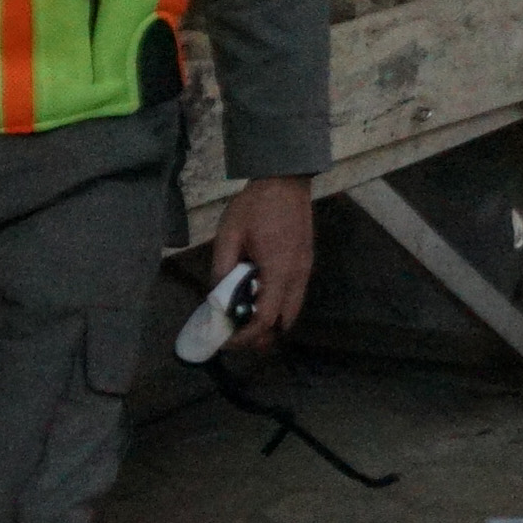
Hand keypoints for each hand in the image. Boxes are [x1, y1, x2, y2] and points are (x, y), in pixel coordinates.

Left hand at [209, 177, 314, 350]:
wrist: (285, 182)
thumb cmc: (255, 206)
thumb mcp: (229, 234)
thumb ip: (222, 267)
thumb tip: (216, 296)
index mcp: (278, 270)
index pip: (265, 318)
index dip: (247, 335)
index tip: (228, 340)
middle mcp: (297, 276)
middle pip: (285, 322)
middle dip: (262, 336)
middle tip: (237, 335)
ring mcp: (305, 270)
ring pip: (292, 311)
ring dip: (271, 322)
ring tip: (246, 319)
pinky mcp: (306, 264)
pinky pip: (295, 296)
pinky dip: (278, 307)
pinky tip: (259, 298)